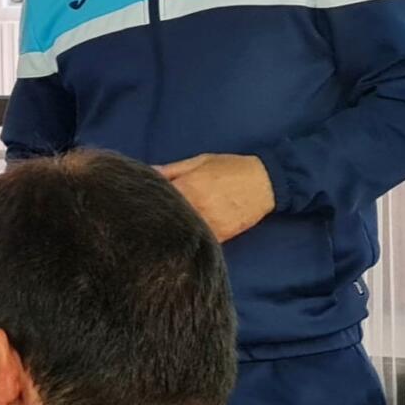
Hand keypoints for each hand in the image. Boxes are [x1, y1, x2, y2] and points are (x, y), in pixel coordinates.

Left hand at [155, 153, 274, 242]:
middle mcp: (197, 207)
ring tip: (162, 231)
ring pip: (181, 234)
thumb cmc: (231, 168)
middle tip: (144, 221)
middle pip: (166, 219)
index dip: (146, 202)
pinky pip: (198, 243)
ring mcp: (209, 224)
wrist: (266, 182)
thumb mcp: (199, 162)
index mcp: (188, 186)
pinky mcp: (221, 236)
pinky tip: (183, 238)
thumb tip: (147, 173)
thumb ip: (172, 169)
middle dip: (156, 219)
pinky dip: (190, 241)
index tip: (138, 204)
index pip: (157, 199)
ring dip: (172, 232)